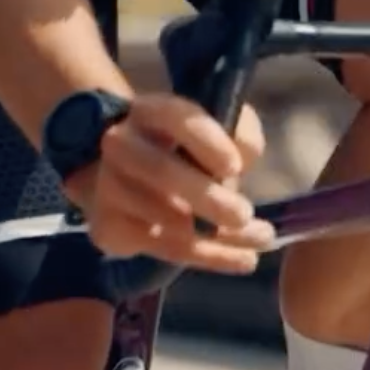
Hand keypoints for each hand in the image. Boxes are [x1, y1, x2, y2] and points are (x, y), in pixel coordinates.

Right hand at [65, 93, 274, 272]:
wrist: (127, 175)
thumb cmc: (187, 144)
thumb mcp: (219, 125)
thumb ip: (239, 133)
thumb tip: (244, 156)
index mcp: (151, 111)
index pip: (174, 118)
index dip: (205, 141)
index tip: (236, 166)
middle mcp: (121, 144)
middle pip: (160, 171)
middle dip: (205, 196)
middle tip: (244, 214)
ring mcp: (108, 188)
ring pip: (165, 218)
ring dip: (219, 235)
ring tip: (262, 238)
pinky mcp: (109, 227)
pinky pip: (165, 247)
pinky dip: (209, 256)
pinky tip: (244, 258)